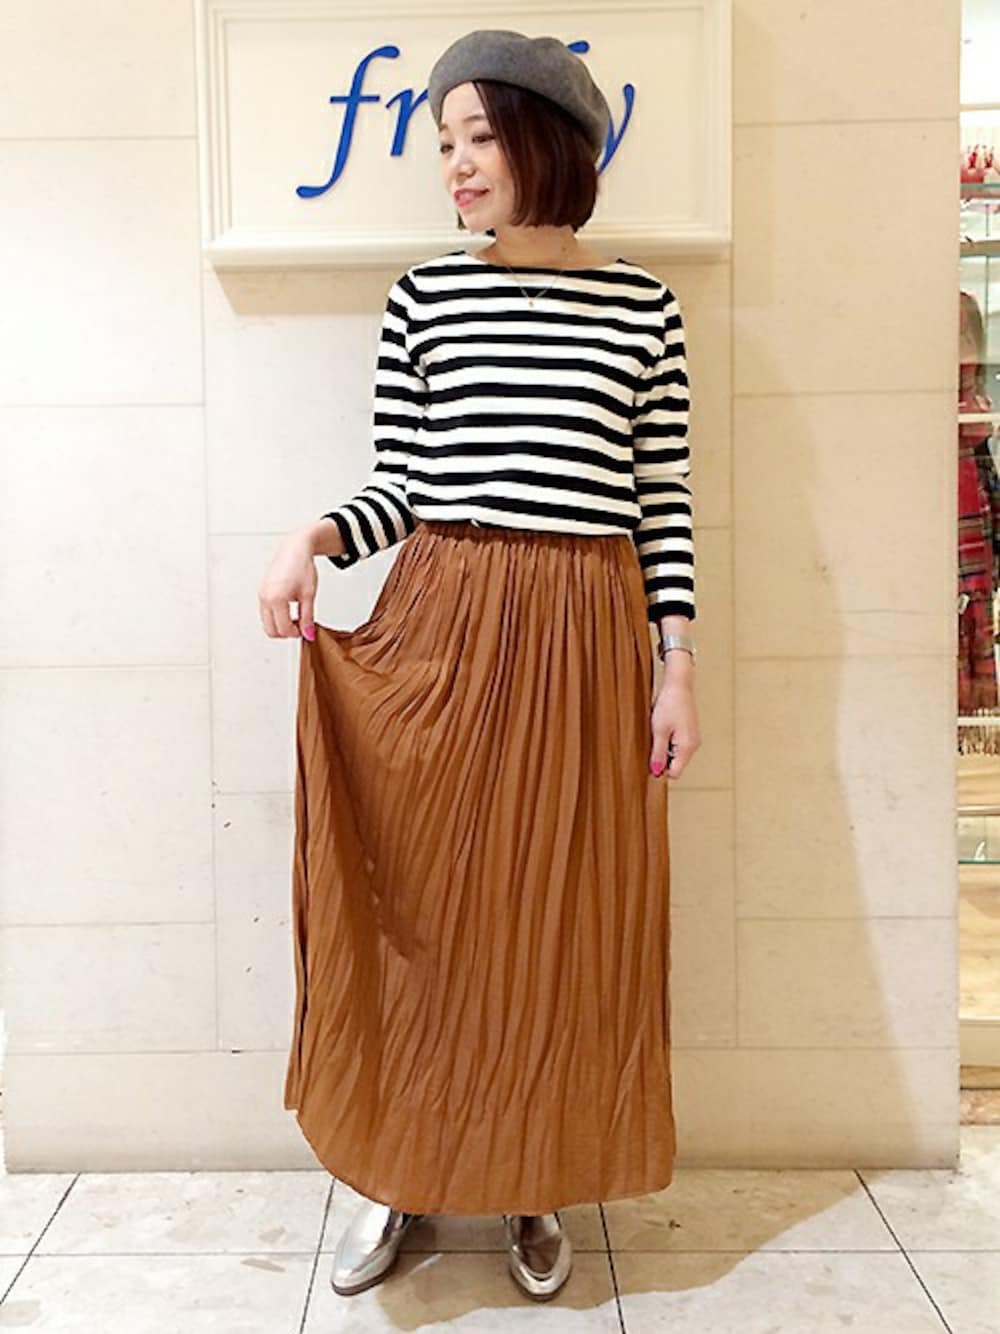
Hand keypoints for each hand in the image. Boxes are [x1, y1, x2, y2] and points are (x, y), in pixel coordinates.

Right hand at [258, 529, 318, 639]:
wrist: (295, 549)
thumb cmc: (301, 566)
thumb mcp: (308, 595)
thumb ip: (307, 617)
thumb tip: (308, 634)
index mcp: (276, 599)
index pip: (283, 629)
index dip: (297, 633)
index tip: (306, 630)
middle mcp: (265, 598)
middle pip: (271, 630)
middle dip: (287, 632)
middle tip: (301, 625)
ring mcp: (261, 595)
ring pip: (267, 623)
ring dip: (281, 625)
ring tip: (296, 617)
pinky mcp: (261, 593)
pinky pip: (266, 613)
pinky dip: (276, 617)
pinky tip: (289, 610)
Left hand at [649, 658, 699, 779]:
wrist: (679, 684)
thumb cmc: (670, 703)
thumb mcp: (659, 731)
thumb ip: (657, 753)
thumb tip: (655, 771)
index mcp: (687, 747)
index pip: (674, 773)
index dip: (660, 770)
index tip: (648, 762)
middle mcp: (693, 745)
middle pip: (675, 765)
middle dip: (661, 759)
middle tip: (652, 741)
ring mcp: (692, 739)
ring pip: (675, 755)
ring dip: (664, 749)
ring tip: (658, 732)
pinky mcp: (689, 732)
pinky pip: (677, 745)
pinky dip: (668, 741)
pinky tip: (663, 729)